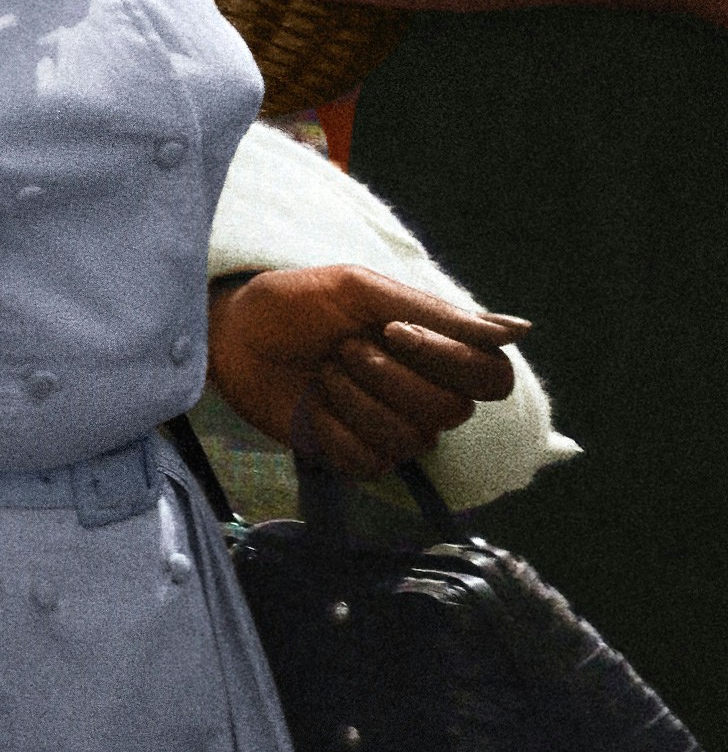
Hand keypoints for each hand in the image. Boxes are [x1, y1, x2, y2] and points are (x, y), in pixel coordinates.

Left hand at [208, 265, 522, 482]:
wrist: (230, 333)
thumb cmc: (294, 302)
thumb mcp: (359, 289)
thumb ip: (436, 312)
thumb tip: (522, 330)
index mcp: (437, 352)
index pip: (492, 377)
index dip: (451, 359)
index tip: (393, 330)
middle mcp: (425, 395)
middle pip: (451, 410)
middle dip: (388, 375)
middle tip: (343, 347)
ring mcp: (392, 430)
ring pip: (411, 439)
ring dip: (356, 399)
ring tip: (324, 369)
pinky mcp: (355, 457)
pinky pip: (369, 462)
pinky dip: (333, 429)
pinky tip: (312, 405)